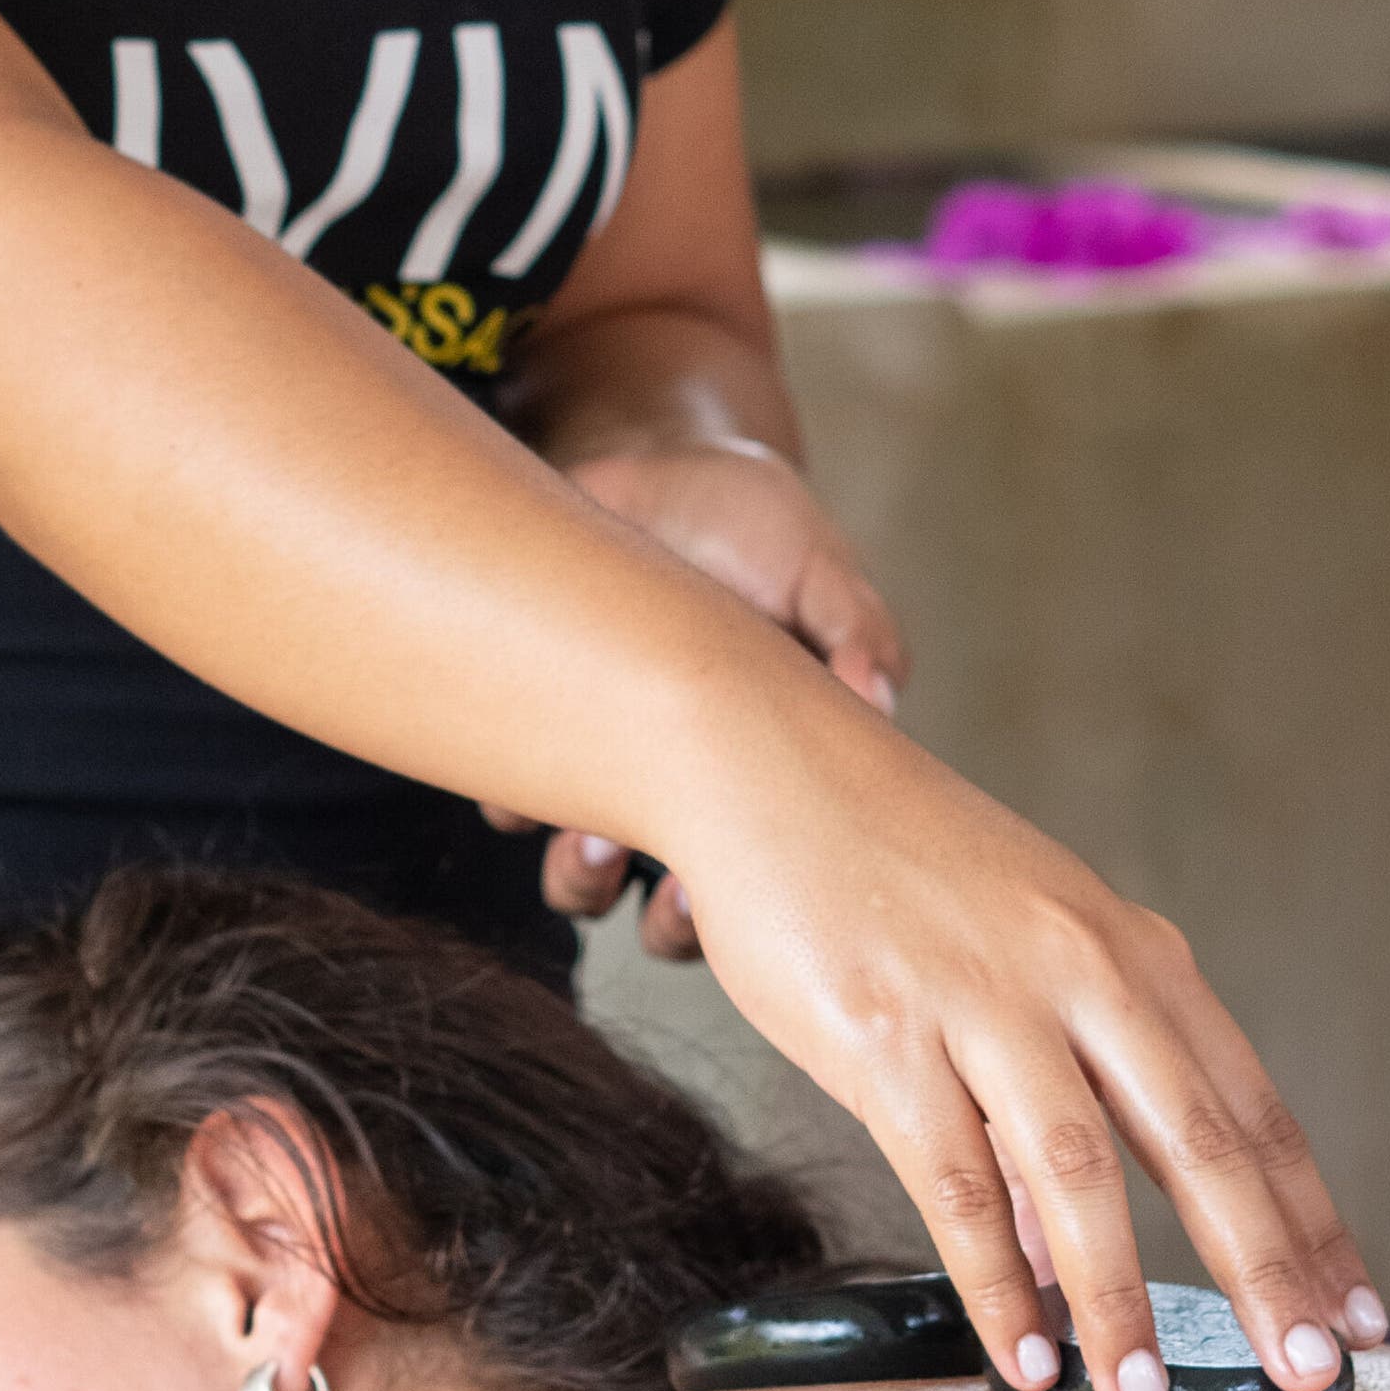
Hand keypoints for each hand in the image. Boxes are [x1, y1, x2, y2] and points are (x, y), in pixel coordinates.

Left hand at [482, 440, 904, 956]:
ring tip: (585, 839)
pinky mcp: (537, 737)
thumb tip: (878, 692)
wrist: (651, 471)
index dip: (746, 911)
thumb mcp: (818, 567)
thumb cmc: (754, 526)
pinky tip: (528, 753)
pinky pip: (511, 804)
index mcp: (772, 774)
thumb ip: (854, 627)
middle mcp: (690, 793)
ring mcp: (611, 774)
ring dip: (582, 877)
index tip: (729, 897)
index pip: (768, 879)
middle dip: (667, 919)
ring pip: (587, 878)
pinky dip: (512, 800)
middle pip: (677, 914)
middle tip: (660, 881)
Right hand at [673, 690, 1387, 1390]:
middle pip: (1198, 1141)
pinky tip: (1019, 1352)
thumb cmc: (897, 863)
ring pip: (1079, 1174)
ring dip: (1120, 1301)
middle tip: (1311, 1373)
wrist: (771, 761)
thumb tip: (1071, 1248)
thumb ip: (1066, 1084)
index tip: (1357, 1309)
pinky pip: (956, 1183)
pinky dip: (995, 1280)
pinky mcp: (886, 1035)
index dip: (1308, 1215)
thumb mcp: (1020, 949)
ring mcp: (984, 1002)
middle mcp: (1079, 971)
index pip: (1248, 1104)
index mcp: (1130, 951)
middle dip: (1266, 1269)